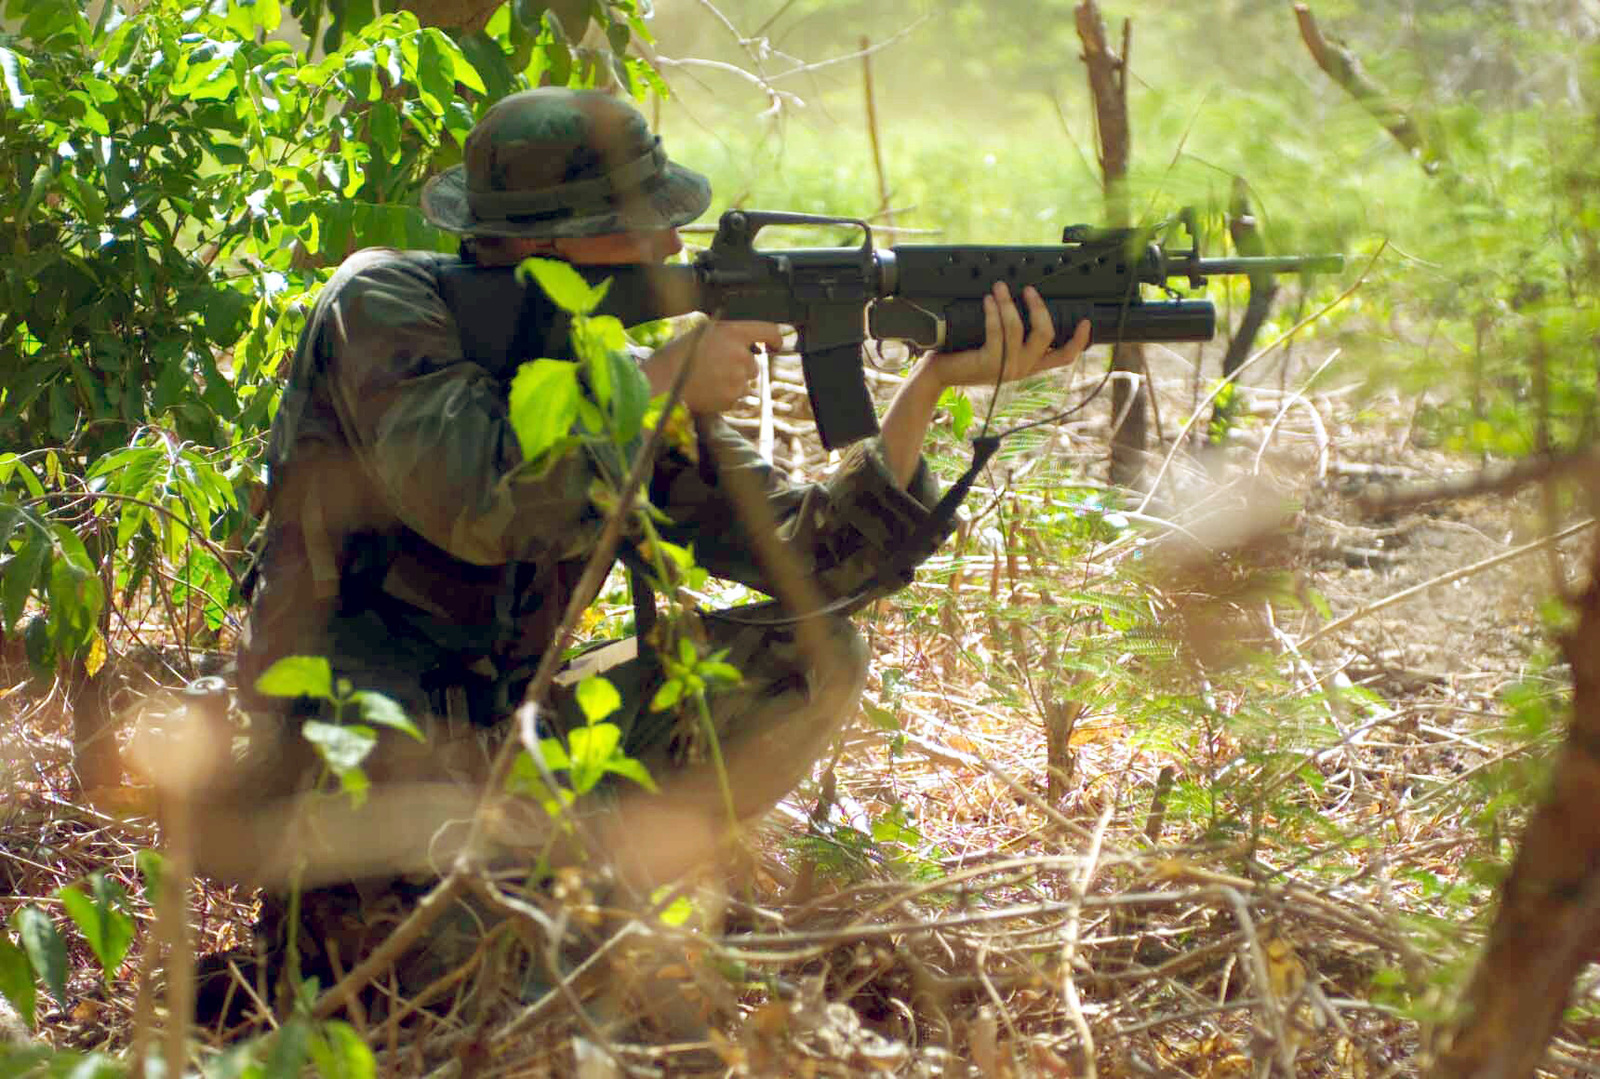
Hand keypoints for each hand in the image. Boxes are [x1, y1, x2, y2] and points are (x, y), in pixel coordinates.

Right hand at [640, 319, 784, 414]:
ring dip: (731, 383)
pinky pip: (734, 398)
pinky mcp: (731, 398)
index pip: (769, 331)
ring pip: (744, 383)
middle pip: (753, 365)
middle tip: (716, 367)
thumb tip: (752, 344)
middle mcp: (740, 354)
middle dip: (740, 367)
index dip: (775, 339)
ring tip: (707, 379)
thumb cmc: (681, 351)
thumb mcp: (707, 330)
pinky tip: (706, 389)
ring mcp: (737, 378)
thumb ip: (732, 335)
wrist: (664, 375)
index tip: (775, 345)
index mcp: (734, 332)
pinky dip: (723, 396)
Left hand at [917, 282, 1090, 390]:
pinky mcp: (988, 363)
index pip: (1063, 358)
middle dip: (1039, 308)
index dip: (1079, 341)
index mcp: (1029, 365)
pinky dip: (994, 311)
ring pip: (1019, 329)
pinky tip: (988, 300)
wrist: (939, 374)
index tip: (1086, 320)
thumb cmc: (965, 356)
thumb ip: (1013, 336)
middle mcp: (1022, 369)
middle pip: (1046, 336)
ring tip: (1000, 288)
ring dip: (1009, 303)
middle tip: (1029, 289)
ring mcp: (1006, 368)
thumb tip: (1024, 300)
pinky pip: (997, 332)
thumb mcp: (996, 348)